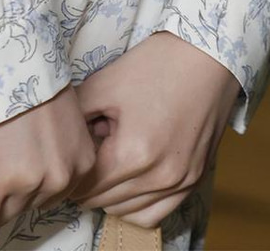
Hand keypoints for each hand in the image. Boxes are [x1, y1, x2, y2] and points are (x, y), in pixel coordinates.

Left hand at [0, 83, 97, 239]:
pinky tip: (47, 151)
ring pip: (41, 200)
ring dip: (31, 187)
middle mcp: (30, 184)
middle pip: (12, 214)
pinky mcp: (83, 158)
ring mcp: (61, 172)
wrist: (21, 56)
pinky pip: (68, 184)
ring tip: (25, 154)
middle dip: (2, 199)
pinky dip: (57, 173)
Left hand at [64, 30, 242, 228]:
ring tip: (109, 162)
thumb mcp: (106, 84)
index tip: (67, 157)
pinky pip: (156, 214)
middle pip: (103, 202)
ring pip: (127, 212)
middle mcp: (159, 176)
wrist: (208, 55)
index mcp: (133, 153)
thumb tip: (61, 142)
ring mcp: (180, 182)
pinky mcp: (194, 180)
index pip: (84, 186)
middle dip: (89, 181)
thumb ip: (76, 118)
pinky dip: (137, 206)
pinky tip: (129, 182)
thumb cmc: (157, 64)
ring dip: (110, 195)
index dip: (71, 171)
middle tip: (89, 152)